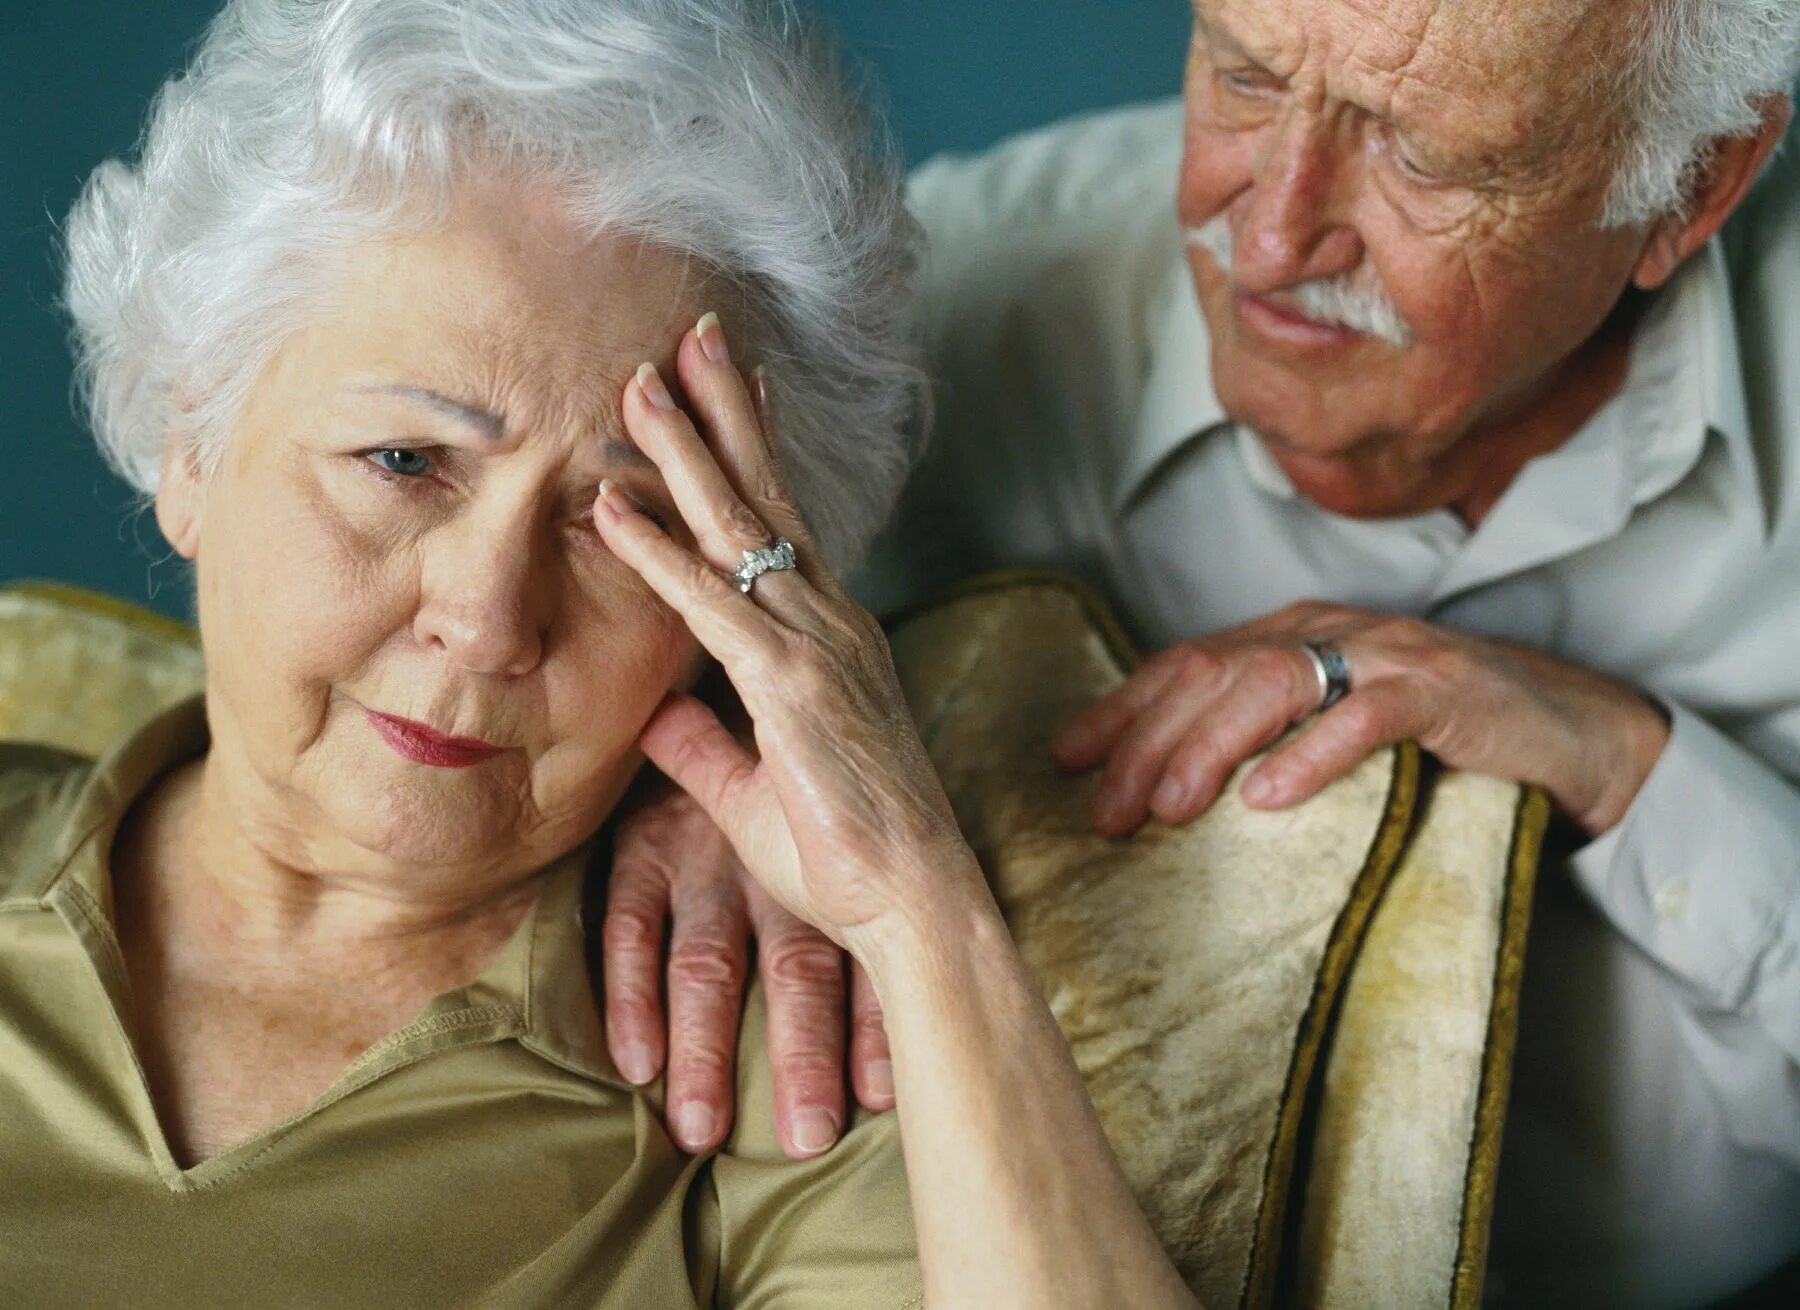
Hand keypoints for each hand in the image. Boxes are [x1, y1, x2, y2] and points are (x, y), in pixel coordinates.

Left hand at [592, 311, 985, 967]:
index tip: (731, 387)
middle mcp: (830, 624)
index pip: (785, 525)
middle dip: (721, 412)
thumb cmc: (848, 856)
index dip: (754, 452)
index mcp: (831, 640)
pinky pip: (711, 605)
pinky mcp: (790, 688)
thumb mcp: (753, 792)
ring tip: (639, 383)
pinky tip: (613, 505)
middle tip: (689, 334)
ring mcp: (816, 647)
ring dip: (684, 452)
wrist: (912, 903)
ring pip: (740, 528)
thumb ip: (704, 745)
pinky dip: (659, 553)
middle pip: (767, 497)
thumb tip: (655, 715)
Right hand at [601, 775, 894, 1158]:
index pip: (859, 954)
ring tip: (701, 1131)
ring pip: (709, 959)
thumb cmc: (781, 781)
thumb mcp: (816, 834)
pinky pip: (630, 925)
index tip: (882, 1097)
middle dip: (803, 1056)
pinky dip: (632, 994)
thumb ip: (848, 909)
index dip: (874, 1024)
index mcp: (830, 865)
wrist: (706, 688)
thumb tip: (903, 995)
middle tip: (806, 1138)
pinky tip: (634, 1063)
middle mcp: (776, 866)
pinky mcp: (642, 848)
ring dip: (705, 1047)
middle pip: (797, 969)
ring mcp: (706, 858)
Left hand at [1052, 601, 1670, 836]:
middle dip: (1146, 742)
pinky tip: (1268, 799)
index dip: (1120, 708)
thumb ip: (1260, 735)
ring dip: (1210, 747)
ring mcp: (1384, 654)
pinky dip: (1313, 755)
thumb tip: (1164, 787)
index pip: (1183, 662)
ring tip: (1170, 807)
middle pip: (1212, 672)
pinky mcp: (1441, 689)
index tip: (1065, 761)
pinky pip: (1366, 715)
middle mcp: (1326, 630)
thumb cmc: (1436, 734)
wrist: (1566, 726)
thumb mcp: (1330, 725)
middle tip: (1107, 812)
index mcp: (1289, 633)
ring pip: (1273, 683)